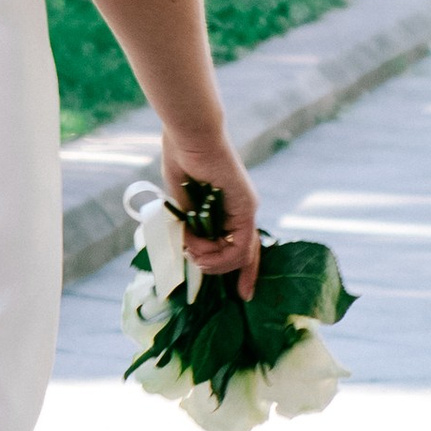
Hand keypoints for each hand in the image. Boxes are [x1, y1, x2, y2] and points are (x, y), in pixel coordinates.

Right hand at [160, 123, 260, 298]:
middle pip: (247, 255)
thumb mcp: (183, 202)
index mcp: (230, 207)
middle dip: (231, 273)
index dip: (242, 271)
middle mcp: (244, 211)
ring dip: (213, 261)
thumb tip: (192, 250)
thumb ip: (189, 225)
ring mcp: (247, 209)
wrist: (190, 136)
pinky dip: (217, 252)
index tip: (241, 294)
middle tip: (214, 278)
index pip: (242, 245)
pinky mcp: (246, 207)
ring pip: (241, 254)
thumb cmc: (183, 158)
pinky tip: (198, 248)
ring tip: (193, 254)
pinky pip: (239, 244)